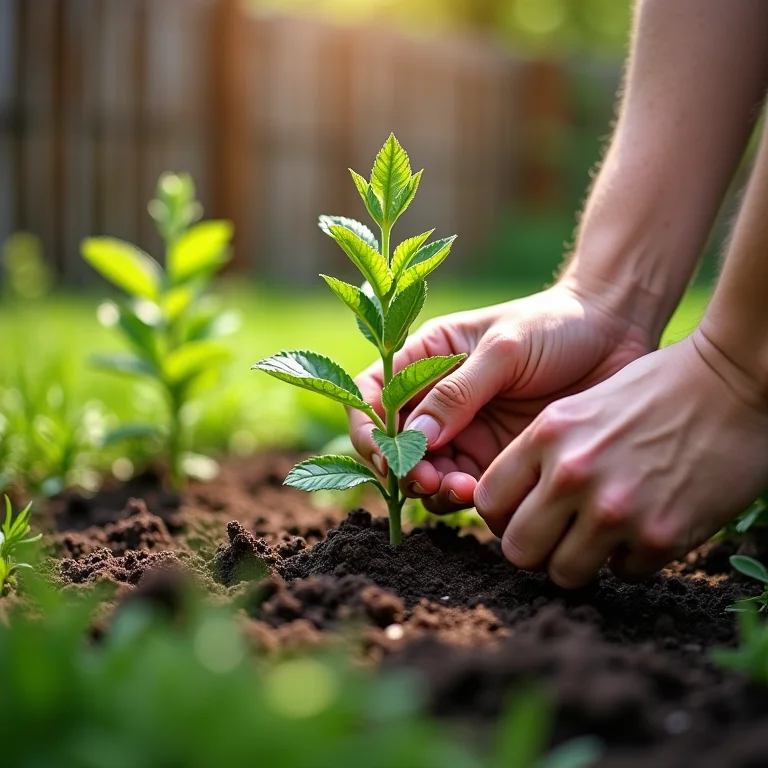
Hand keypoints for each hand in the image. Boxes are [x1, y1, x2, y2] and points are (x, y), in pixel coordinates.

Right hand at [349, 282, 652, 512]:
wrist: (617, 336)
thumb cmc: (556, 326)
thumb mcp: (504, 349)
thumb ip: (458, 391)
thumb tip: (415, 438)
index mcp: (426, 358)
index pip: (372, 395)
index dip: (368, 427)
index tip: (387, 453)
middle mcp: (438, 399)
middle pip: (394, 444)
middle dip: (403, 468)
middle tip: (428, 479)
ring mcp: (465, 431)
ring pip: (426, 472)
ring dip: (433, 488)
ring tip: (463, 489)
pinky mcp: (495, 458)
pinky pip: (464, 487)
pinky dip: (464, 498)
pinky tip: (483, 495)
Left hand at [474, 331, 767, 587]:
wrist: (733, 381)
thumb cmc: (654, 390)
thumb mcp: (578, 409)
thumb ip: (541, 453)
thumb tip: (516, 502)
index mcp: (546, 435)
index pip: (488, 501)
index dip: (502, 516)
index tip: (522, 515)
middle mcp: (572, 473)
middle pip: (518, 550)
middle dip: (536, 549)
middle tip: (560, 536)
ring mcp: (614, 507)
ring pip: (564, 573)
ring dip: (581, 560)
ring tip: (604, 535)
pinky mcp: (660, 535)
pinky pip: (624, 573)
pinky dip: (633, 558)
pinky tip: (648, 525)